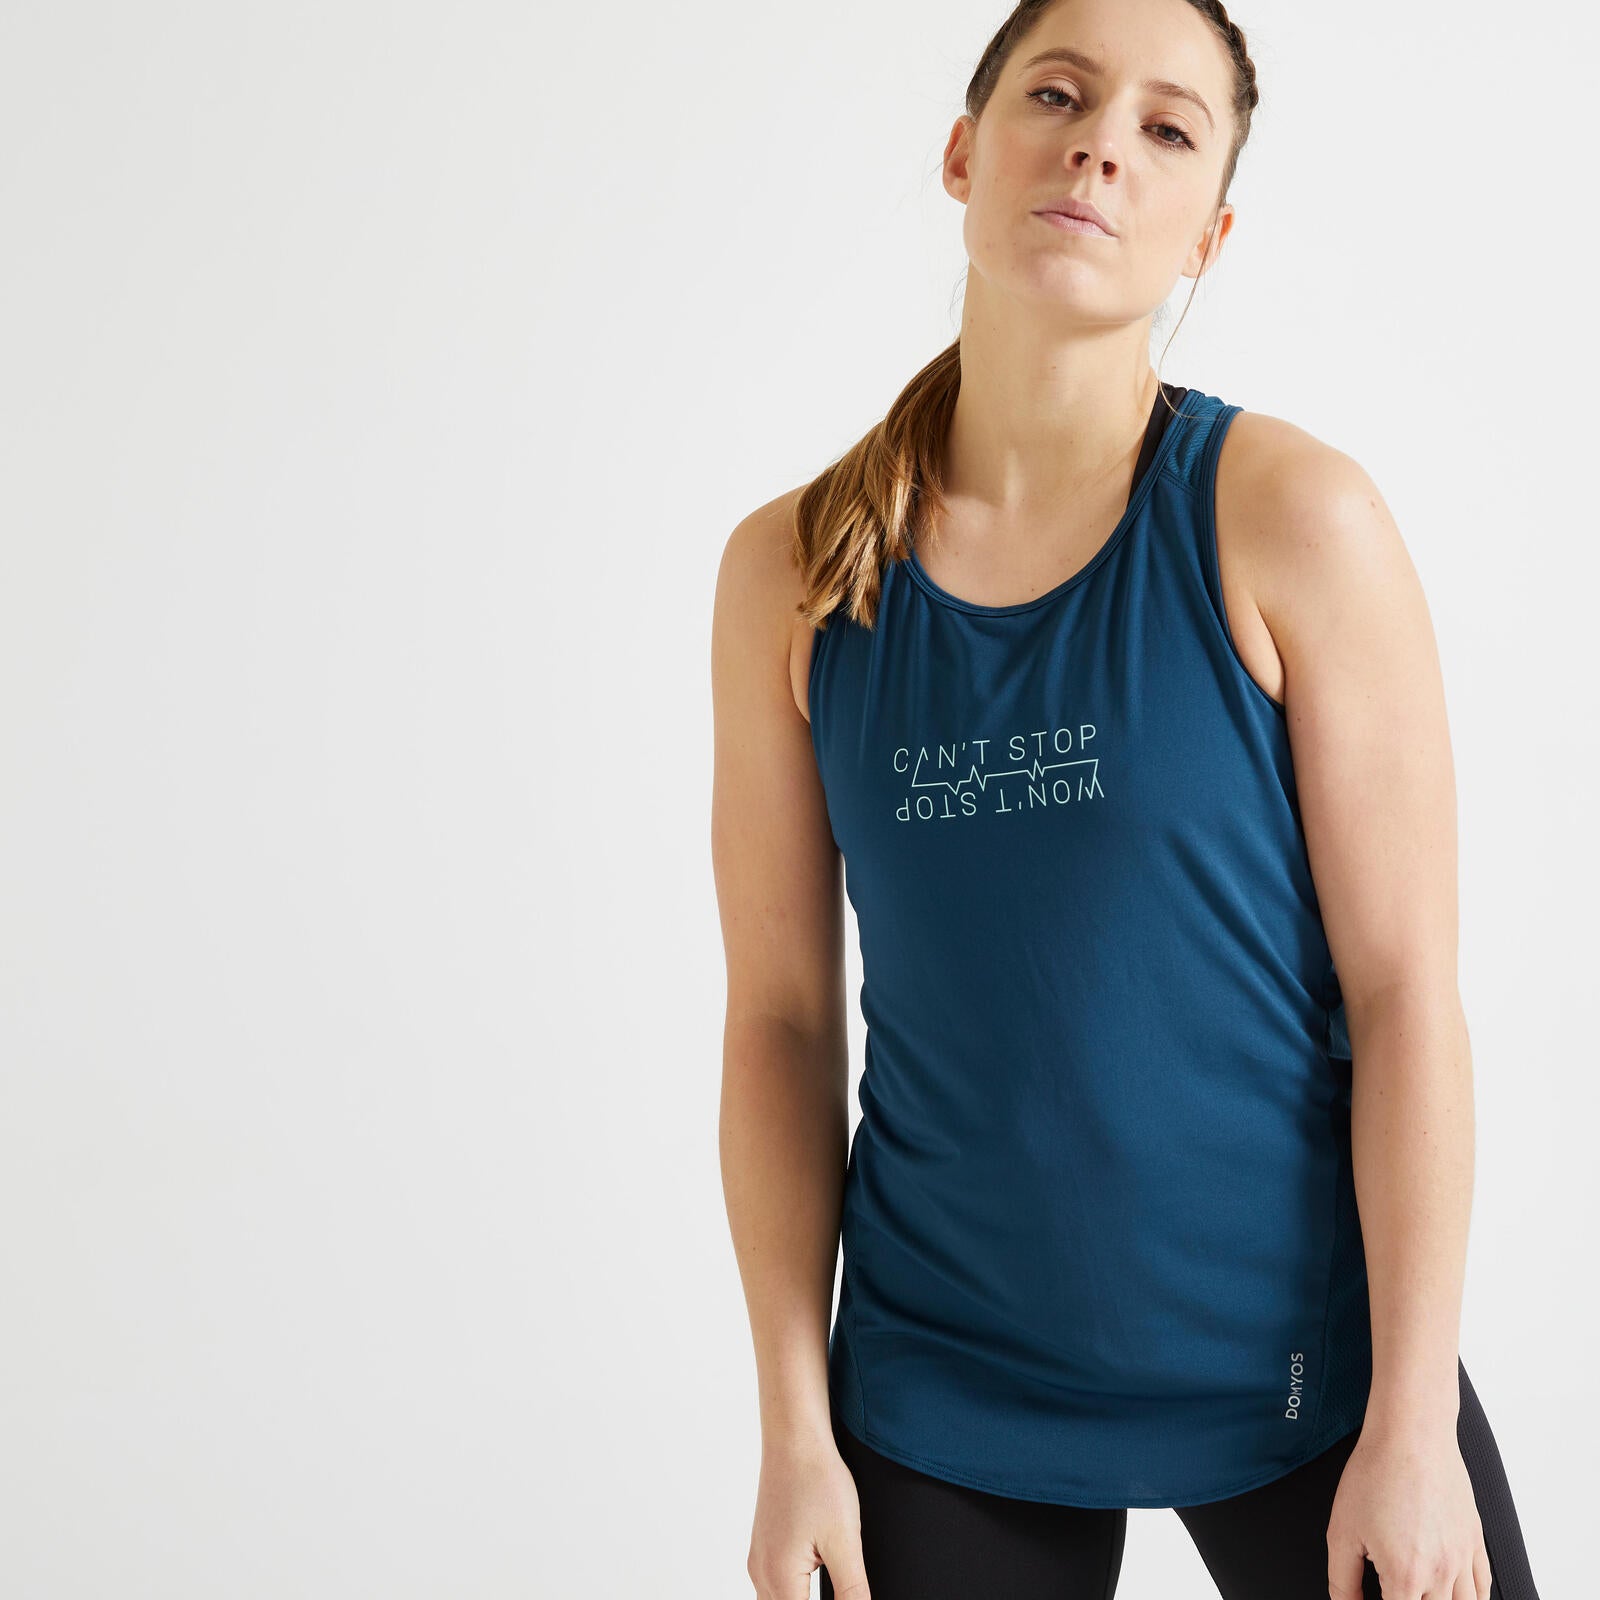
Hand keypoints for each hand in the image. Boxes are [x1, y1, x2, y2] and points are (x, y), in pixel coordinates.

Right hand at [747, 1433, 869, 1599]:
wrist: (794, 1436)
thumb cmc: (817, 1479)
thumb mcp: (845, 1541)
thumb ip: (853, 1591)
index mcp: (779, 1579)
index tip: (846, 1597)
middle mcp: (761, 1573)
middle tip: (844, 1592)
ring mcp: (760, 1559)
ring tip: (836, 1590)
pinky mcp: (764, 1545)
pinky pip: (775, 1587)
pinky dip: (795, 1593)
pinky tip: (818, 1582)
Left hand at [1326, 1419, 1490, 1598]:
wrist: (1411, 1436)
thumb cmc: (1376, 1475)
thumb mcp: (1342, 1529)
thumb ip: (1342, 1578)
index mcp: (1405, 1577)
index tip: (1374, 1596)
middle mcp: (1441, 1575)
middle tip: (1395, 1588)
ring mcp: (1463, 1559)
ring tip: (1421, 1593)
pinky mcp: (1475, 1541)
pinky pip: (1483, 1587)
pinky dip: (1471, 1598)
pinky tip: (1454, 1594)